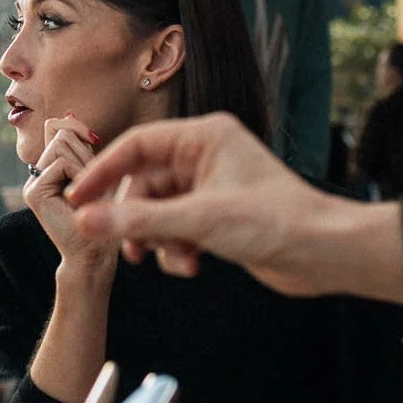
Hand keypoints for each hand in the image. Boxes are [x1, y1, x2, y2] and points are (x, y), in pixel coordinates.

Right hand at [24, 114, 112, 278]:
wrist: (95, 255)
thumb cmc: (106, 217)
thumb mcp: (96, 173)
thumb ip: (80, 148)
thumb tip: (65, 116)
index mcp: (50, 168)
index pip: (60, 130)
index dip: (79, 133)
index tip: (93, 152)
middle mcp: (37, 173)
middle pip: (60, 133)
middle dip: (85, 153)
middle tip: (92, 184)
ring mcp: (32, 183)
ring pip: (61, 144)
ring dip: (85, 164)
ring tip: (88, 192)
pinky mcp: (34, 192)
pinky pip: (61, 162)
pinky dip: (81, 175)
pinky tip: (83, 197)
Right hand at [66, 113, 332, 290]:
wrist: (323, 253)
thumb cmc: (275, 221)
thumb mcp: (198, 220)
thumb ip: (138, 221)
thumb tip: (85, 221)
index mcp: (205, 137)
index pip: (137, 145)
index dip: (104, 172)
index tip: (78, 199)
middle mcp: (206, 156)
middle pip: (144, 183)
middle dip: (135, 218)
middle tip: (125, 247)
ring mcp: (212, 187)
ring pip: (159, 210)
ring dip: (158, 239)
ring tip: (171, 259)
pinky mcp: (218, 216)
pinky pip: (178, 228)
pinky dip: (177, 249)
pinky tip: (191, 266)